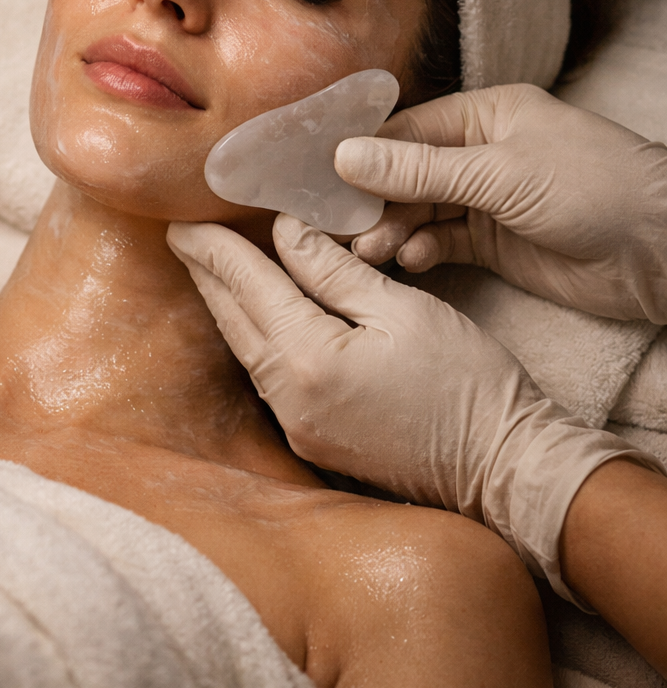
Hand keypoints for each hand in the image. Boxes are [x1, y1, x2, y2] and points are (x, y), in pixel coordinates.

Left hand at [168, 213, 659, 600]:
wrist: (506, 469)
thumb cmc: (469, 383)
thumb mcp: (404, 309)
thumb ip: (336, 271)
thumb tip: (286, 232)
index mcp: (309, 357)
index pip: (248, 286)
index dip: (214, 248)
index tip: (184, 217)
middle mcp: (289, 398)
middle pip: (234, 321)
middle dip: (207, 274)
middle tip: (182, 236)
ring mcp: (298, 427)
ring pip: (247, 351)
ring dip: (227, 307)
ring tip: (211, 269)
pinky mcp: (314, 442)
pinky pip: (268, 378)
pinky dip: (255, 338)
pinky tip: (256, 319)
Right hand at [335, 84, 666, 323]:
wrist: (658, 249)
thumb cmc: (592, 187)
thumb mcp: (499, 172)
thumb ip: (420, 169)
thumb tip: (345, 155)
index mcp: (487, 114)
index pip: (408, 129)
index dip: (363, 153)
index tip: (319, 179)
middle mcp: (483, 153)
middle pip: (407, 173)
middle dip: (373, 199)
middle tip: (340, 227)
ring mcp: (489, 200)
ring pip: (420, 210)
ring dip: (393, 229)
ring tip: (372, 250)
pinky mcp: (496, 244)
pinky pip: (442, 242)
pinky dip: (423, 250)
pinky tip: (412, 259)